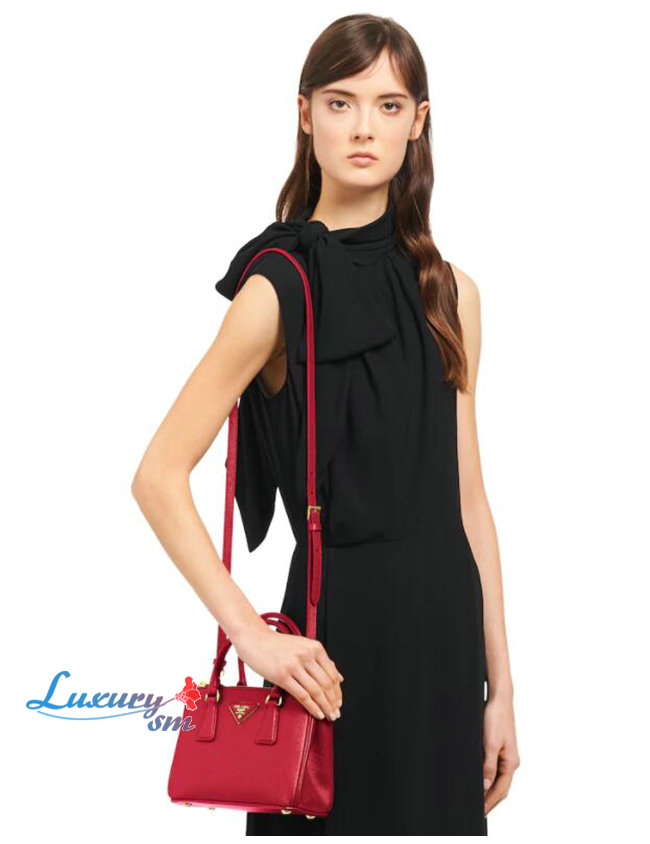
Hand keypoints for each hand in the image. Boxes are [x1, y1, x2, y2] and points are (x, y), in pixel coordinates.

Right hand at [233, 625, 343, 720]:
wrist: (255, 638)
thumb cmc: (277, 644)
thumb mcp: (302, 646)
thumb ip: (320, 660)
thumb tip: (338, 676)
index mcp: (314, 647)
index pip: (332, 673)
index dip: (337, 691)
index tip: (339, 701)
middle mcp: (306, 655)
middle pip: (326, 683)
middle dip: (333, 701)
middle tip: (336, 712)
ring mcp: (294, 665)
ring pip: (316, 691)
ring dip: (325, 706)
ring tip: (329, 715)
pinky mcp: (282, 675)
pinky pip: (302, 694)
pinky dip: (312, 706)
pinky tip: (316, 713)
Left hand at [483, 693, 519, 814]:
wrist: (499, 698)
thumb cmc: (496, 718)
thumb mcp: (489, 743)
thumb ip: (488, 766)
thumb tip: (485, 786)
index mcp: (511, 763)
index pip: (501, 790)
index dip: (490, 803)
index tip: (480, 813)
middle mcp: (511, 761)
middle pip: (502, 788)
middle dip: (491, 801)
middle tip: (478, 811)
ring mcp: (507, 755)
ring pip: (499, 779)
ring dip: (490, 791)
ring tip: (478, 800)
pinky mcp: (501, 747)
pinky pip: (496, 769)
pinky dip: (490, 778)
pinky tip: (481, 779)